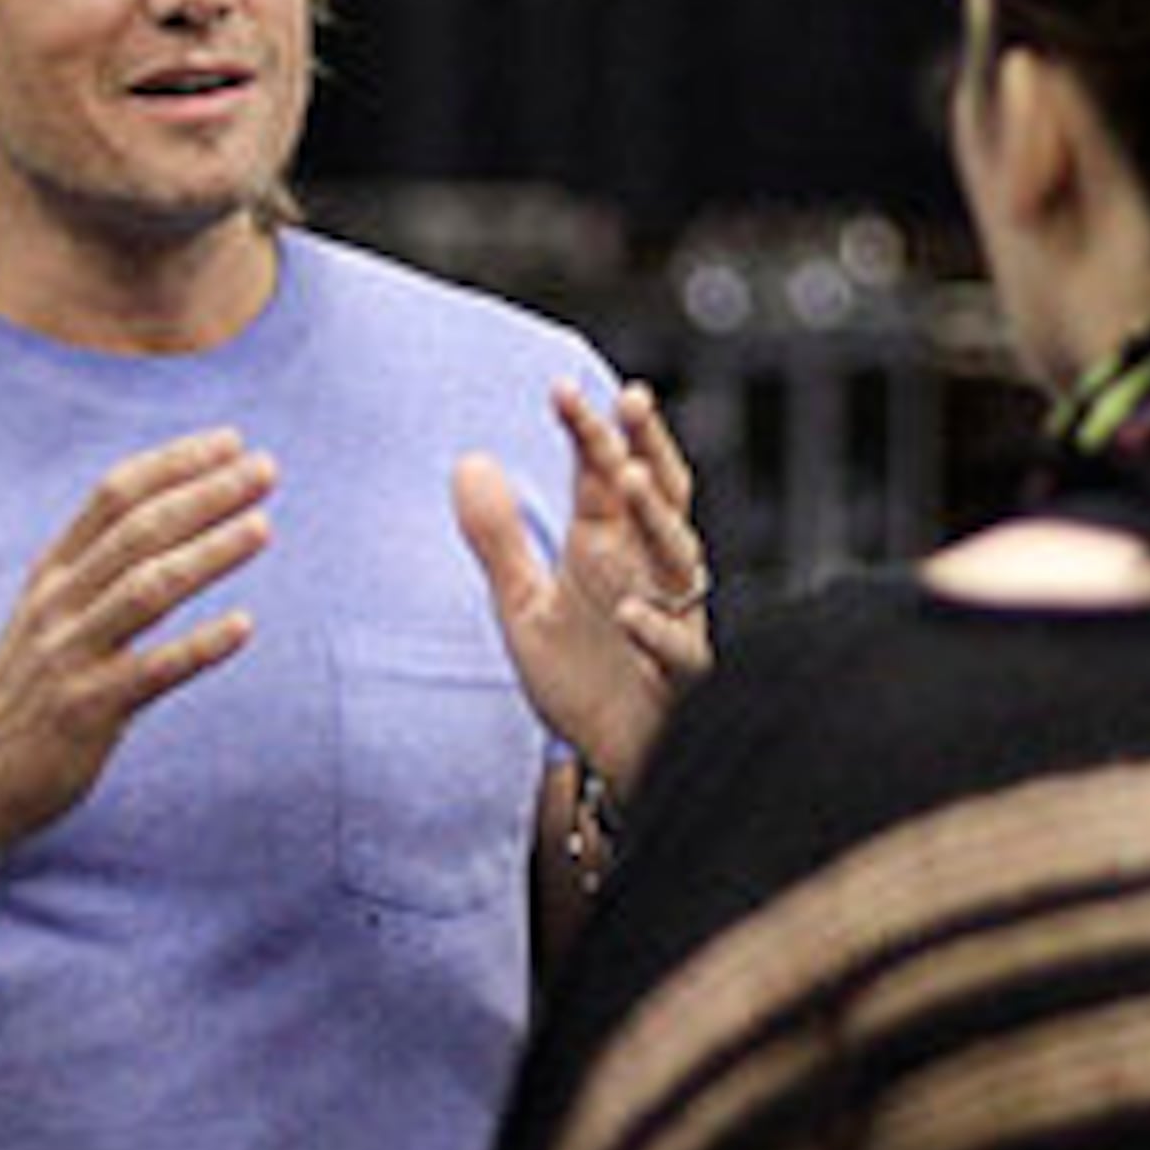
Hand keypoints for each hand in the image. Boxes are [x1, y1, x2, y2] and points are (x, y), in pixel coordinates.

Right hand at [0, 427, 275, 856]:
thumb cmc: (24, 698)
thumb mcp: (46, 620)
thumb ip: (94, 574)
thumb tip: (165, 525)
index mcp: (49, 575)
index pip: (113, 495)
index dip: (174, 463)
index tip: (231, 441)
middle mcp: (56, 605)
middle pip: (139, 529)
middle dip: (205, 493)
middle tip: (265, 469)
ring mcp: (70, 656)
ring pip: (148, 588)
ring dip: (209, 552)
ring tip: (263, 526)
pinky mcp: (87, 710)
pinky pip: (153, 671)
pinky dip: (199, 646)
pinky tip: (243, 626)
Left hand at [451, 378, 710, 790]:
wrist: (611, 760)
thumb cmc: (581, 681)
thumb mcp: (524, 606)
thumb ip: (498, 540)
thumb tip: (469, 462)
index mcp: (609, 549)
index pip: (603, 476)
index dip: (589, 432)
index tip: (560, 389)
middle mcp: (646, 573)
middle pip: (659, 495)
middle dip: (647, 447)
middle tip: (629, 399)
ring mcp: (672, 620)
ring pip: (679, 557)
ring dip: (656, 518)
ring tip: (626, 477)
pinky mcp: (680, 680)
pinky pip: (678, 650)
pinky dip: (655, 631)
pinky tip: (628, 616)